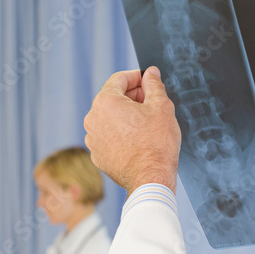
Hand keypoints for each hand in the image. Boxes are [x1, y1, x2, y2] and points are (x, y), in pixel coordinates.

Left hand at [83, 66, 180, 192]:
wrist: (150, 180)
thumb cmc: (156, 144)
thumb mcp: (161, 107)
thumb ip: (154, 85)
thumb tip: (151, 74)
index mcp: (105, 102)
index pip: (119, 79)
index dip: (136, 77)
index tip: (148, 80)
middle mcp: (92, 119)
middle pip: (113, 98)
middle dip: (132, 96)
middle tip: (151, 101)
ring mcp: (93, 139)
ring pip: (110, 118)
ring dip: (126, 116)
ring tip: (146, 122)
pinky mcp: (97, 156)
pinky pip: (108, 136)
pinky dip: (120, 133)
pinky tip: (137, 139)